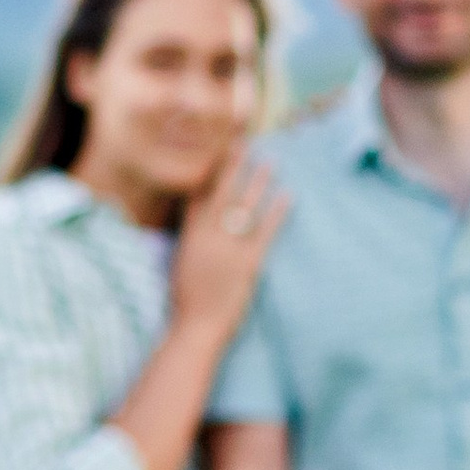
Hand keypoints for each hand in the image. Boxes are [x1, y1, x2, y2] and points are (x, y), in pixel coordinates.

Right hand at [170, 149, 287, 341]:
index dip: (209, 170)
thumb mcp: (182, 264)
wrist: (195, 328)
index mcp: (189, 235)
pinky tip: (288, 196)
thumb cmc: (188, 302)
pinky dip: (277, 212)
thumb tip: (199, 222)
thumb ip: (191, 240)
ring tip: (270, 161)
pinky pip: (264, 231)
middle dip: (232, 165)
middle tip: (243, 142)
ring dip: (258, 180)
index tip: (217, 150)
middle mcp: (206, 236)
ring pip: (243, 205)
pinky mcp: (246, 264)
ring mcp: (226, 249)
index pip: (197, 194)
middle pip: (220, 191)